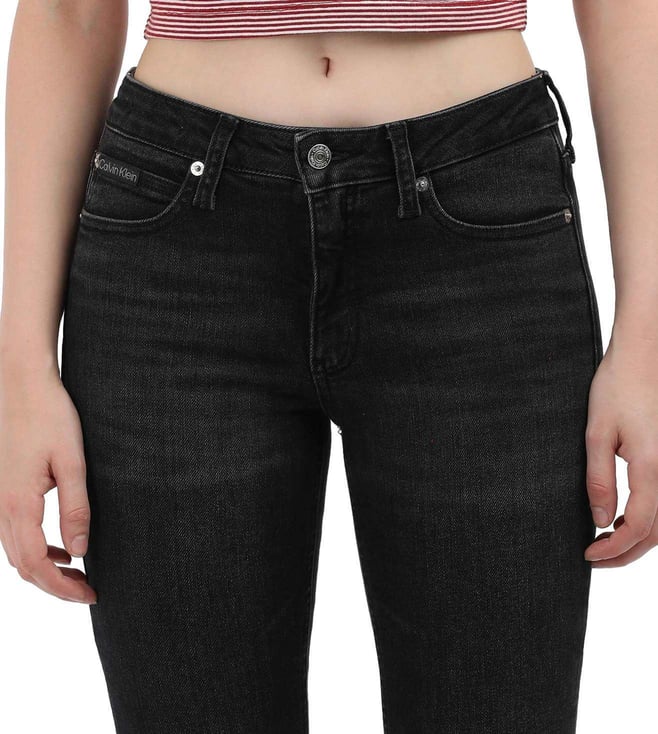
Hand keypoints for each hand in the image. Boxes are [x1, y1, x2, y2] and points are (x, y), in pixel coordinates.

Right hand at [0, 365, 96, 602]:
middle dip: (55, 586)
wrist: (22, 385)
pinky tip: (61, 548)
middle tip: (88, 591)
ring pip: (16, 553)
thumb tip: (80, 552)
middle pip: (23, 566)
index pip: (36, 565)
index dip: (62, 588)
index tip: (90, 594)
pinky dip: (36, 550)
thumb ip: (76, 508)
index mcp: (18, 504)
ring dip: (45, 570)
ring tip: (78, 574)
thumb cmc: (50, 417)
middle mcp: (0, 507)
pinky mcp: (2, 491)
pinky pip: (14, 534)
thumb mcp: (72, 463)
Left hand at [584, 343, 657, 567]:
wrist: (645, 355)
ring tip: (607, 540)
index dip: (614, 549)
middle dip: (627, 552)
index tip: (589, 555)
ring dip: (641, 537)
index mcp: (652, 467)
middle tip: (596, 557)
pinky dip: (651, 518)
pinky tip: (626, 516)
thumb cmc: (618, 387)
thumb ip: (599, 480)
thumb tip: (599, 520)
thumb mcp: (596, 433)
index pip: (639, 527)